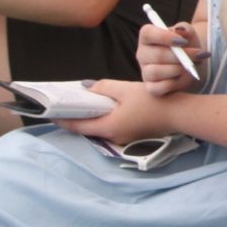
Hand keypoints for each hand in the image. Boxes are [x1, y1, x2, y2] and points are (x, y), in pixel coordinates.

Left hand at [59, 80, 174, 145]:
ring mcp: (123, 139)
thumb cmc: (153, 101)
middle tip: (64, 104)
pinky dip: (103, 118)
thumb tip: (88, 89)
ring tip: (81, 103)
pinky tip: (103, 107)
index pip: (77, 126)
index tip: (48, 112)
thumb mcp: (125, 89)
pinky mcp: (131, 136)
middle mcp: (113, 137)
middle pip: (87, 128)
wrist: (179, 114)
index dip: (61, 119)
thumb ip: (103, 88)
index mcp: (108, 127)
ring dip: (90, 117)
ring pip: (99, 128)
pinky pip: (111, 127)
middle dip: (75, 117)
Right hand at [138, 20, 209, 95]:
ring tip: (190, 67)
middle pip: (156, 54)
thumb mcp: (189, 35)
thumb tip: (180, 30)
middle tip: (198, 55)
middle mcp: (143, 54)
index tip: (183, 41)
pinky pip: (158, 88)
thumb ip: (185, 30)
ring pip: (156, 72)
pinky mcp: (151, 88)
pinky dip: (173, 84)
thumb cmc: (187, 47)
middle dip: (180, 56)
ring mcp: (145, 72)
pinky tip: (183, 78)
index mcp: (148, 37)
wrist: (192, 66)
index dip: (164, 36)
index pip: (147, 33)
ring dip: (177, 69)